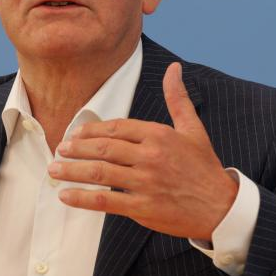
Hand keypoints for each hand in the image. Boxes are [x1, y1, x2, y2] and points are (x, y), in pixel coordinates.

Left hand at [49, 62, 238, 240]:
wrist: (221, 207)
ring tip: (54, 170)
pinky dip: (83, 198)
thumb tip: (174, 68)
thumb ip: (178, 99)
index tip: (75, 133)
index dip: (92, 130)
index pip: (117, 128)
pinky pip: (106, 201)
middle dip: (76, 148)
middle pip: (103, 148)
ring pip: (100, 173)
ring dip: (73, 171)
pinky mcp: (143, 207)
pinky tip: (66, 196)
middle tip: (60, 149)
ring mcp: (146, 183)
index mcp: (159, 135)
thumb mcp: (193, 129)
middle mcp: (150, 157)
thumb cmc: (204, 168)